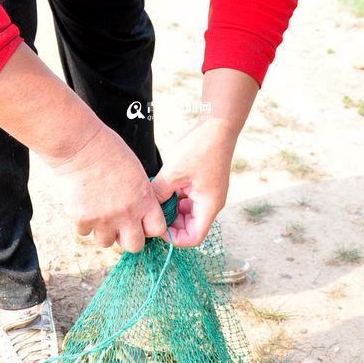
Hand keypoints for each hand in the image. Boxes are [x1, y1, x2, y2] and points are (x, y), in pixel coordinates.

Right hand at [52, 123, 166, 251]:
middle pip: (134, 246)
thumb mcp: (137, 173)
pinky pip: (84, 233)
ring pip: (106, 242)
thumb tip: (141, 215)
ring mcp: (104, 219)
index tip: (141, 222)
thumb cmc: (109, 152)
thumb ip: (141, 196)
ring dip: (103, 231)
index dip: (149, 228)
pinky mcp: (82, 219)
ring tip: (98, 211)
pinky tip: (84, 204)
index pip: (157, 230)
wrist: (81, 146)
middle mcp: (127, 214)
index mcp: (144, 200)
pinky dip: (83, 223)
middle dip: (127, 238)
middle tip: (120, 226)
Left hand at [151, 117, 237, 246]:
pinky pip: (188, 199)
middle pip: (189, 226)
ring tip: (156, 197)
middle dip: (170, 223)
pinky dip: (175, 197)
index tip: (157, 227)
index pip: (193, 238)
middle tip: (152, 212)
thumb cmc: (199, 148)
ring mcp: (208, 193)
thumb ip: (159, 193)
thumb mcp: (173, 173)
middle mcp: (211, 203)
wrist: (217, 124)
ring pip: (187, 212)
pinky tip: (163, 186)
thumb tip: (146, 207)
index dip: (174, 238)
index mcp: (209, 206)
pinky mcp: (204, 184)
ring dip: (171, 209)